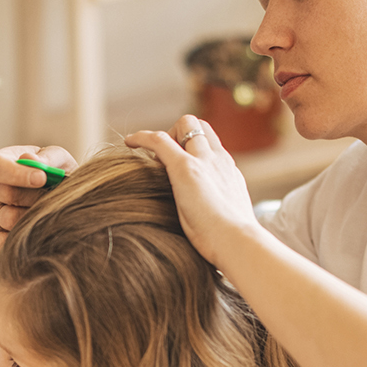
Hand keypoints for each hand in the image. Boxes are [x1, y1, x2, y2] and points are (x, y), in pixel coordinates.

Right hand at [0, 144, 78, 254]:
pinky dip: (23, 238)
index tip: (42, 178)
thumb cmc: (56, 176)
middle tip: (53, 197)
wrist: (61, 201)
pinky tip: (37, 229)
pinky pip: (1, 242)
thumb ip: (47, 157)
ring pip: (8, 218)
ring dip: (33, 216)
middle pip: (5, 193)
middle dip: (34, 195)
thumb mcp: (58, 160)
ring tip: (47, 211)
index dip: (16, 173)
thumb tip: (29, 160)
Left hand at [124, 117, 260, 267]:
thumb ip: (220, 210)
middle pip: (200, 126)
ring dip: (167, 134)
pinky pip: (159, 140)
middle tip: (165, 159)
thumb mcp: (230, 219)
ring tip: (151, 158)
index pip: (211, 144)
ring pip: (186, 124)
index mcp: (228, 172)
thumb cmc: (232, 242)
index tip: (179, 163)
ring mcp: (203, 161)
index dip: (193, 146)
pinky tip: (129, 142)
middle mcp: (218, 159)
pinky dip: (142, 137)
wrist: (237, 242)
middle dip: (180, 134)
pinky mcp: (184, 168)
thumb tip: (211, 223)